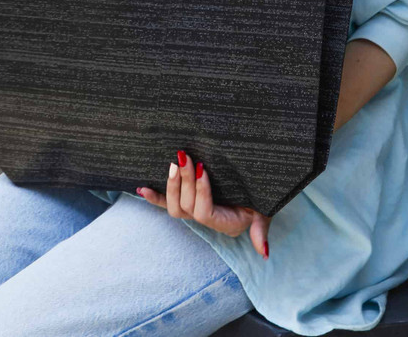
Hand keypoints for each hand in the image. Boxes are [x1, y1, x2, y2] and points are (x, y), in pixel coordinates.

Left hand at [136, 151, 271, 259]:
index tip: (202, 168)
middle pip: (186, 208)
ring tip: (175, 162)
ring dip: (172, 185)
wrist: (257, 189)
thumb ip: (260, 230)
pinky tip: (142, 189)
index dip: (200, 191)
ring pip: (175, 207)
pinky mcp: (188, 203)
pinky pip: (167, 204)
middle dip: (183, 182)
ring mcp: (195, 212)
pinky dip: (154, 198)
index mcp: (225, 224)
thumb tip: (263, 251)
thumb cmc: (262, 200)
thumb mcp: (265, 213)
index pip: (204, 212)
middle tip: (184, 156)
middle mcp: (208, 220)